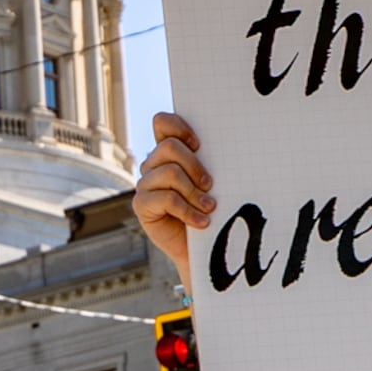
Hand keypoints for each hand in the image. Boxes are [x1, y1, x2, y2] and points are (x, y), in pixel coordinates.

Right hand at [135, 113, 210, 281]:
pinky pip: (167, 199)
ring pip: (170, 173)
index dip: (178, 126)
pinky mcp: (142, 204)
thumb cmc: (210, 209)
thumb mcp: (211, 182)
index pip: (162, 123)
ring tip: (209, 207)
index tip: (199, 144)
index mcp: (169, 152)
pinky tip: (201, 221)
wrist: (204, 247)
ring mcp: (145, 184)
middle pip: (169, 147)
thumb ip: (209, 162)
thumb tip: (229, 148)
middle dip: (194, 165)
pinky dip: (188, 211)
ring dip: (194, 192)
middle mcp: (153, 164)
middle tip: (210, 184)